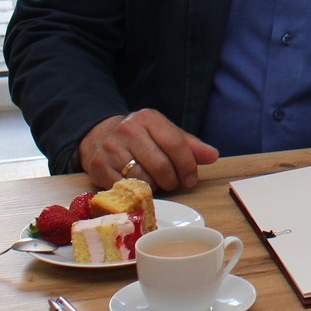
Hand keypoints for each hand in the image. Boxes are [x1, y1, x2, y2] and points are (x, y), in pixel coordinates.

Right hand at [78, 109, 218, 191]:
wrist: (100, 137)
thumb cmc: (141, 139)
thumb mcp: (165, 135)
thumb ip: (190, 146)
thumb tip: (212, 155)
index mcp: (148, 118)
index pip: (175, 144)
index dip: (187, 165)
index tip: (191, 179)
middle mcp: (127, 129)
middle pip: (161, 165)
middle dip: (173, 180)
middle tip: (174, 183)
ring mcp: (110, 148)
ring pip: (144, 180)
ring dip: (155, 187)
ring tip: (156, 182)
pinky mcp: (98, 167)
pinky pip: (126, 189)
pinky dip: (137, 192)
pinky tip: (139, 186)